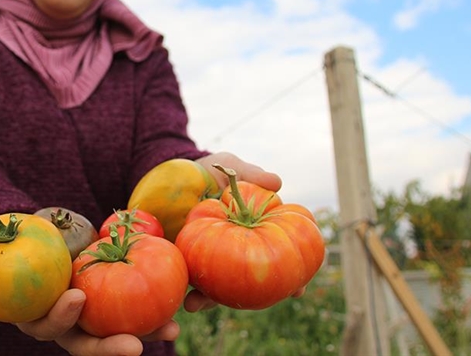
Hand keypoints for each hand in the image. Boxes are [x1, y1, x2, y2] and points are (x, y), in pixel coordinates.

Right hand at [0, 233, 179, 354]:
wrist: (36, 230)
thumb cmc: (8, 236)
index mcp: (33, 312)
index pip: (43, 326)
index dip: (58, 318)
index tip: (76, 297)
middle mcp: (63, 322)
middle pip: (84, 343)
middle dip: (107, 348)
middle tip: (134, 343)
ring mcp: (90, 315)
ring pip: (115, 332)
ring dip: (143, 334)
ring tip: (169, 330)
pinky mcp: (112, 300)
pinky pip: (135, 309)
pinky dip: (156, 310)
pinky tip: (181, 308)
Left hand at [192, 153, 307, 300]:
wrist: (172, 169)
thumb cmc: (210, 170)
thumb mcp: (228, 166)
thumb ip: (250, 173)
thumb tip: (277, 182)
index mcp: (253, 233)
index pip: (278, 257)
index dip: (292, 277)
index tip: (298, 290)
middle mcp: (234, 252)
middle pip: (248, 281)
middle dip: (255, 299)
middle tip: (258, 304)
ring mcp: (208, 260)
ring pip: (214, 287)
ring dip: (206, 300)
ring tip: (195, 305)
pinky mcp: (183, 259)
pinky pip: (185, 276)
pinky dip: (184, 288)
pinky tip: (180, 298)